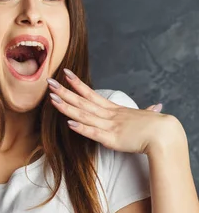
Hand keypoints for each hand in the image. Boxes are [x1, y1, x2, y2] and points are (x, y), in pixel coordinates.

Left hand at [47, 69, 180, 154]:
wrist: (165, 134)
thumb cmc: (157, 127)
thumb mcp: (148, 117)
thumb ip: (148, 112)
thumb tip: (157, 107)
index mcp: (115, 110)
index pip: (92, 94)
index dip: (77, 84)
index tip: (65, 74)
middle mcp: (109, 115)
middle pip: (82, 101)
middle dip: (64, 91)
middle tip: (48, 82)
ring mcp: (109, 126)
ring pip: (84, 114)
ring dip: (67, 107)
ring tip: (52, 99)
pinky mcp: (112, 139)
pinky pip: (93, 132)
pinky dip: (81, 128)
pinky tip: (69, 123)